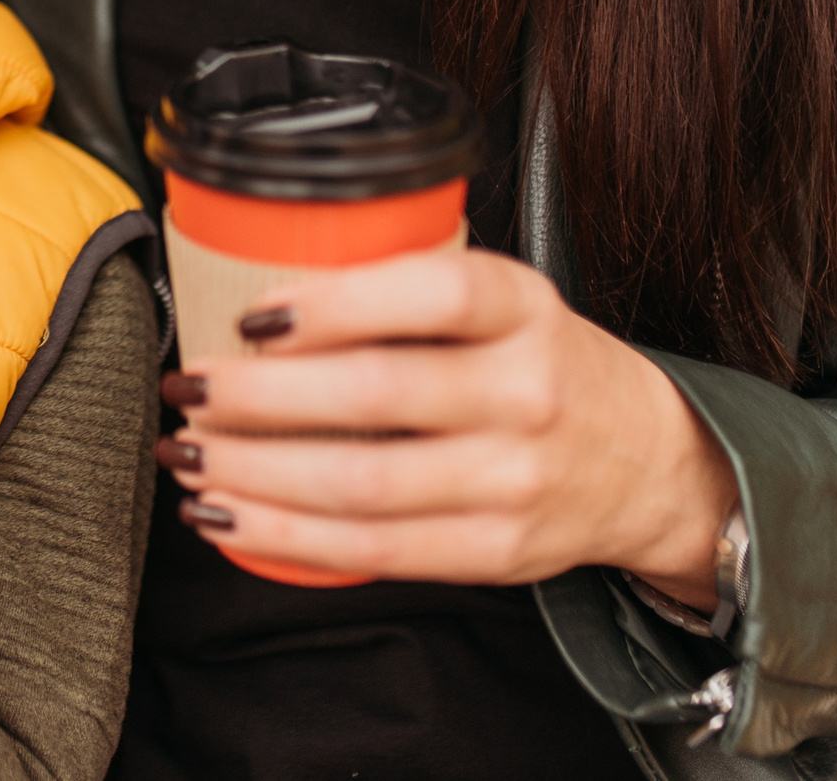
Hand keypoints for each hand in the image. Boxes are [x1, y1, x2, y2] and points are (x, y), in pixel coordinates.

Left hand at [162, 248, 737, 605]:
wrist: (648, 462)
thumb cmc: (538, 362)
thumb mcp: (503, 299)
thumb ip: (406, 289)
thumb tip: (255, 284)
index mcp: (523, 309)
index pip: (434, 293)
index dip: (335, 303)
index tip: (251, 315)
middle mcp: (526, 392)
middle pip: (376, 395)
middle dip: (258, 394)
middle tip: (188, 384)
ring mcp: (515, 480)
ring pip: (361, 483)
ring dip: (253, 471)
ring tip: (188, 451)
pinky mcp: (497, 552)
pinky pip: (373, 551)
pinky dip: (284, 536)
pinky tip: (226, 513)